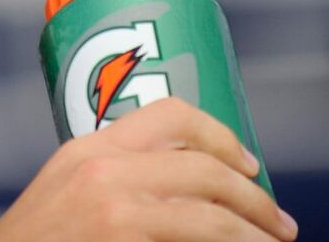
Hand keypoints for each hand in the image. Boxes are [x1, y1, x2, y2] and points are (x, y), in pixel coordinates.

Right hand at [0, 97, 297, 240]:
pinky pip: (199, 239)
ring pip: (212, 209)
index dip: (221, 134)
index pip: (171, 113)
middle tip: (276, 220)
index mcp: (88, 148)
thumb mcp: (66, 194)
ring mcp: (113, 205)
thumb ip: (111, 178)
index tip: (247, 163)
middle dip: (253, 194)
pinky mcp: (121, 238)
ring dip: (254, 230)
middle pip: (203, 164)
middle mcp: (102, 167)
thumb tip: (174, 187)